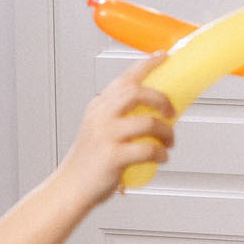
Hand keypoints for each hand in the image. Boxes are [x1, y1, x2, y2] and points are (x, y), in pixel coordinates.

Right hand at [58, 55, 172, 204]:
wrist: (71, 188)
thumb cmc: (90, 162)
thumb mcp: (100, 131)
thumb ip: (120, 118)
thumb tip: (155, 114)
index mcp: (98, 107)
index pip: (125, 79)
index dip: (146, 65)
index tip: (162, 56)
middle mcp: (101, 116)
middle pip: (136, 92)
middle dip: (161, 99)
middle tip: (171, 111)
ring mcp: (106, 135)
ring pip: (148, 122)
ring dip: (166, 132)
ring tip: (169, 142)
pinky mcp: (113, 156)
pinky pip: (148, 150)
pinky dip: (161, 154)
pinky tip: (162, 157)